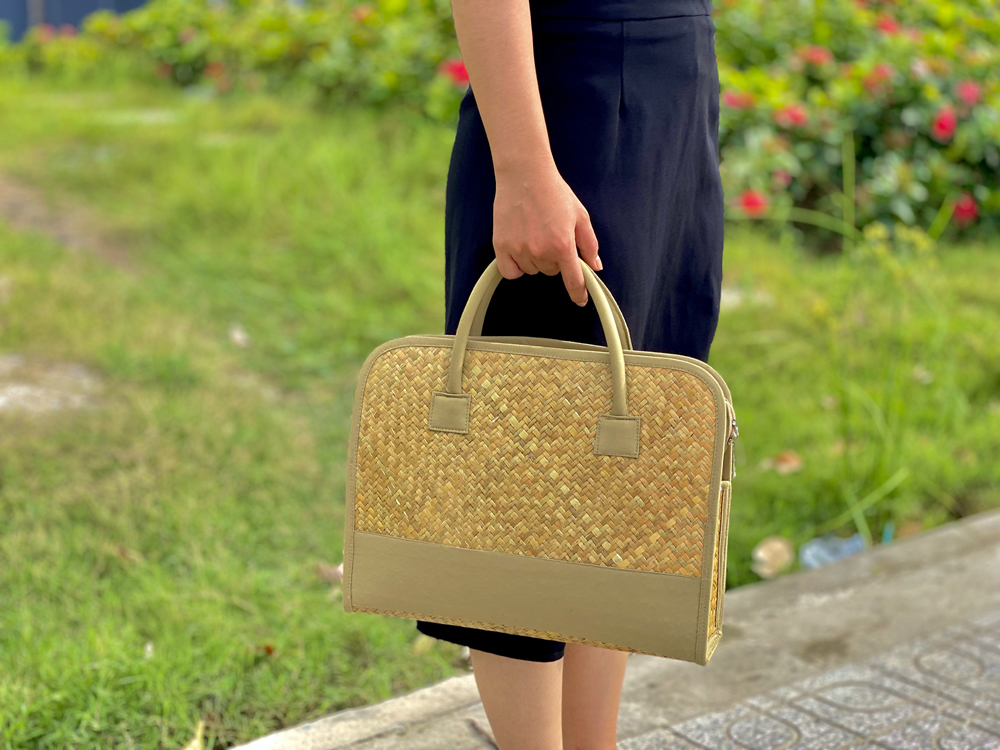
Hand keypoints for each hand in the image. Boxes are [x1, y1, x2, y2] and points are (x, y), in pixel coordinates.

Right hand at [492, 161, 602, 306]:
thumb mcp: (580, 216)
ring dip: (535, 260)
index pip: (573, 280)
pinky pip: (511, 272)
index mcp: (563, 245)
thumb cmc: (554, 192)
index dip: (578, 293)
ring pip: (532, 271)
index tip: (580, 300)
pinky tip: (519, 250)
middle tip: (550, 235)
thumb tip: (595, 267)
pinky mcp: (502, 246)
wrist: (524, 175)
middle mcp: (541, 251)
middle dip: (554, 259)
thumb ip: (589, 244)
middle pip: (551, 272)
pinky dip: (516, 266)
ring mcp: (519, 250)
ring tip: (534, 234)